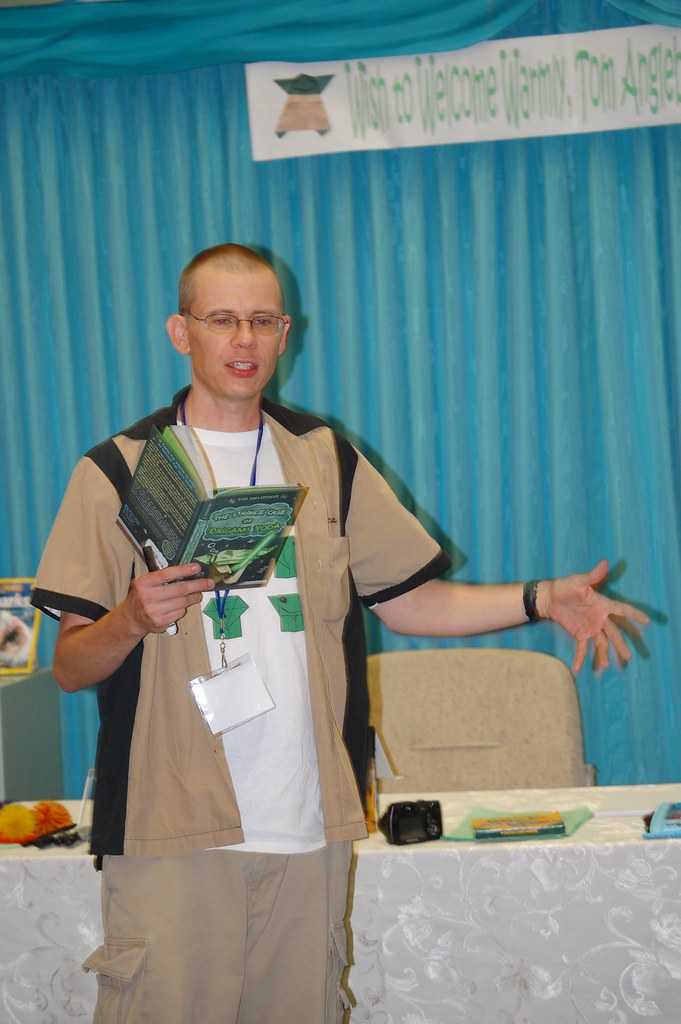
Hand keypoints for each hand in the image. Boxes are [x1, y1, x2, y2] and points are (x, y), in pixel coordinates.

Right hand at [125, 562, 213, 634]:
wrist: (131, 618)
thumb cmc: (142, 596)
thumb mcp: (146, 583)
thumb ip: (161, 577)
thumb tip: (186, 571)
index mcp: (143, 583)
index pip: (167, 574)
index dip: (184, 570)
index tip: (197, 568)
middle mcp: (147, 597)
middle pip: (179, 589)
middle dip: (197, 585)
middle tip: (208, 583)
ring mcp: (153, 611)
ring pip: (182, 602)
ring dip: (194, 597)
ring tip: (198, 594)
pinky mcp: (159, 622)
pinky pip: (179, 613)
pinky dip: (183, 608)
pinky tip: (182, 605)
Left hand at [538, 559, 648, 673]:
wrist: (548, 598)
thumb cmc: (564, 587)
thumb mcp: (578, 581)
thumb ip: (592, 576)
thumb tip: (605, 562)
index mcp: (602, 604)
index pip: (622, 609)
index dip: (634, 614)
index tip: (647, 621)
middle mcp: (599, 617)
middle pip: (613, 632)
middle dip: (621, 644)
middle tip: (628, 657)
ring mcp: (590, 627)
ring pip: (601, 642)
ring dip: (603, 654)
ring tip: (604, 665)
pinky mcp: (579, 633)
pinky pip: (582, 648)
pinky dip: (581, 658)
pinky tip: (577, 668)